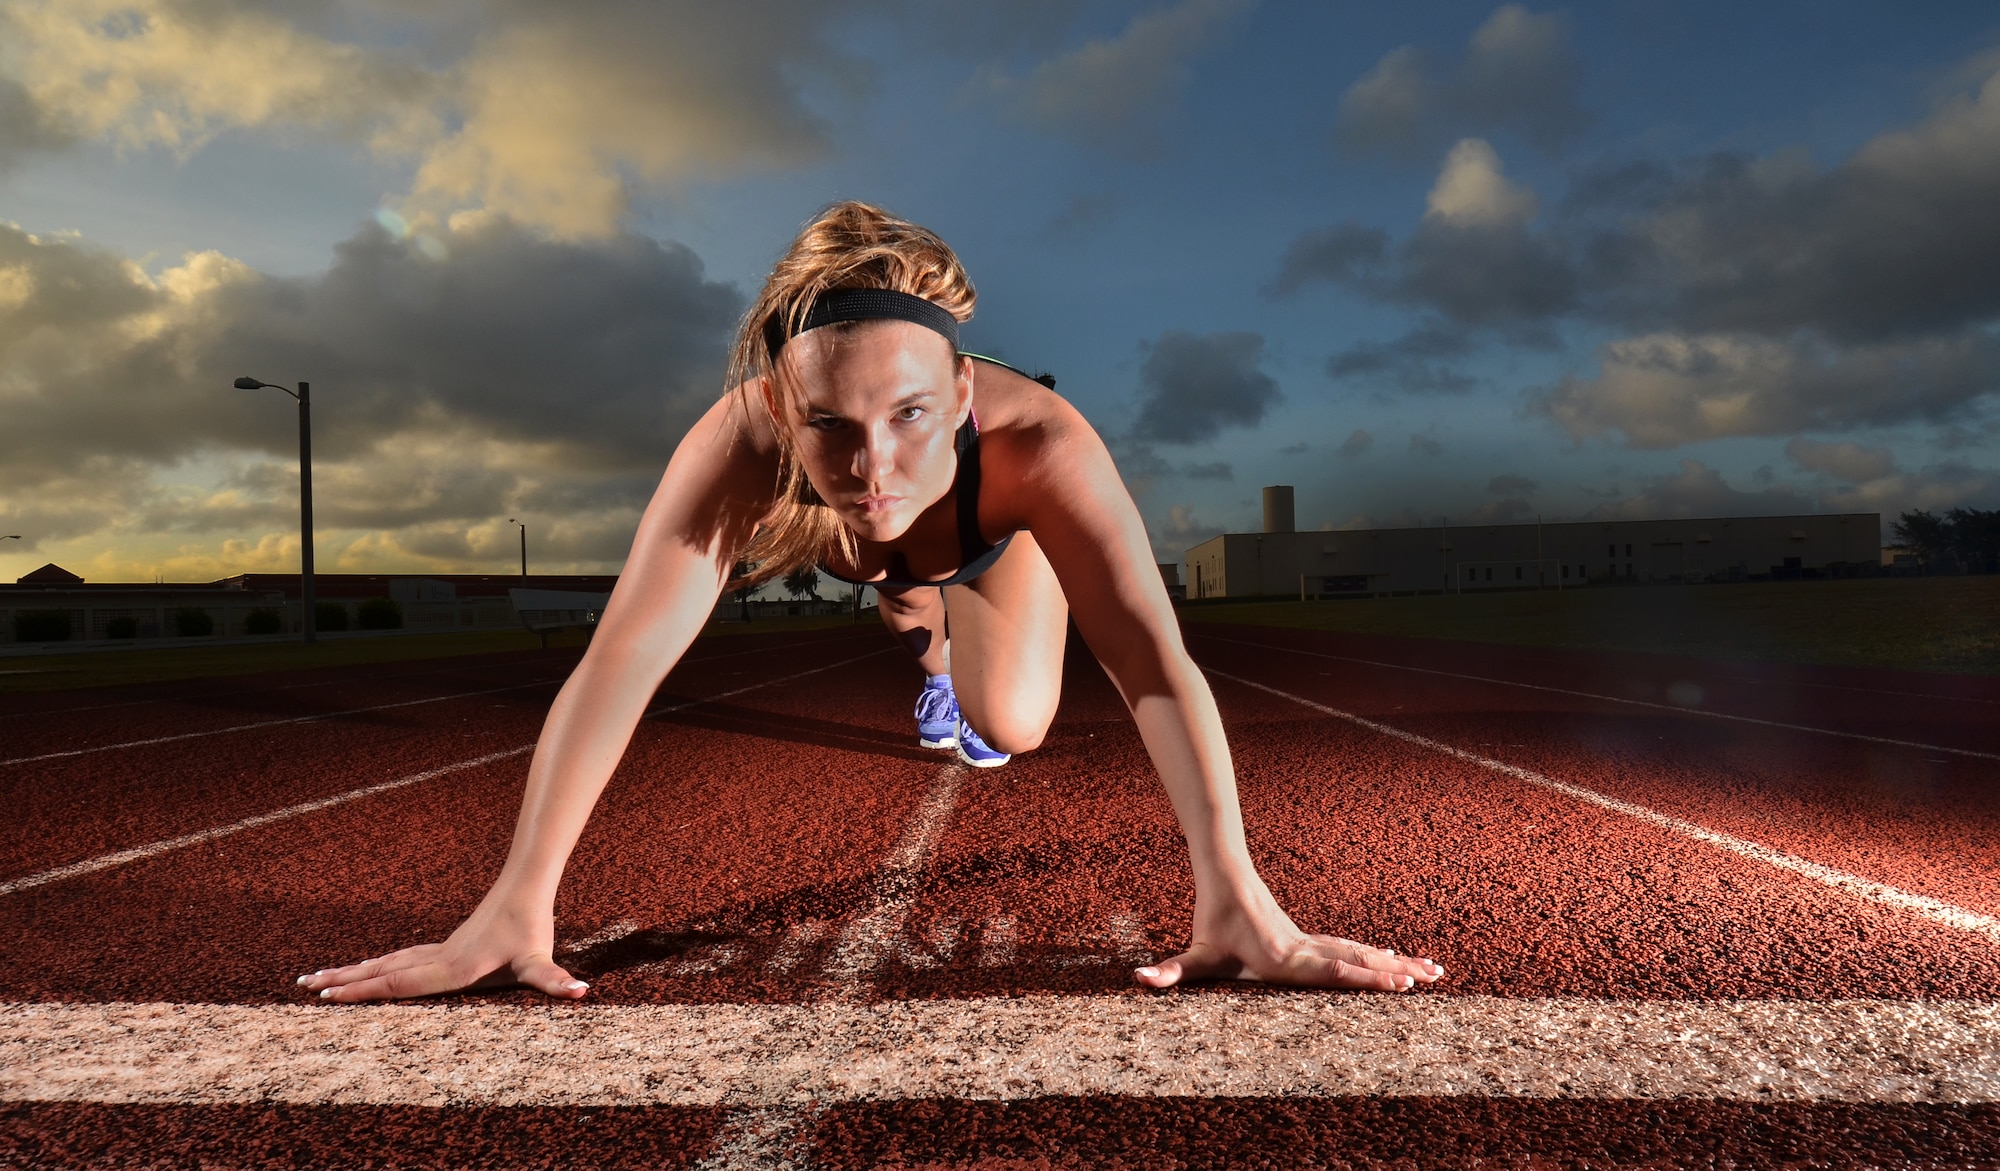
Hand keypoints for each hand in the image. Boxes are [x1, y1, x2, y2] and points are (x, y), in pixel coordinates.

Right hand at [296, 897, 587, 1002]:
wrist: (524, 885)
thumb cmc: (532, 925)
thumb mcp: (542, 960)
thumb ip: (557, 982)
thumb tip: (582, 992)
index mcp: (452, 968)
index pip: (400, 983)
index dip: (366, 991)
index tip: (330, 996)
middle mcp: (437, 958)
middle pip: (382, 971)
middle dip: (344, 981)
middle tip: (302, 987)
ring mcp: (437, 950)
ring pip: (386, 962)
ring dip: (352, 971)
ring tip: (314, 978)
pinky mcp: (443, 945)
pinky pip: (400, 958)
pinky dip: (375, 966)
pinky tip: (363, 971)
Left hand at [1134, 876, 1444, 991]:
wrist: (1226, 874)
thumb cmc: (1212, 919)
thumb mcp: (1192, 953)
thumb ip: (1168, 971)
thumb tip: (1139, 979)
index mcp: (1283, 958)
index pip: (1330, 971)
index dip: (1363, 978)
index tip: (1396, 983)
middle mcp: (1304, 949)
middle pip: (1356, 961)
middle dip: (1393, 973)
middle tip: (1429, 980)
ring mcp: (1311, 942)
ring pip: (1361, 953)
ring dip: (1396, 963)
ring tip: (1433, 971)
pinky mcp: (1310, 940)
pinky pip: (1351, 949)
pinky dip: (1378, 956)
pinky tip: (1398, 960)